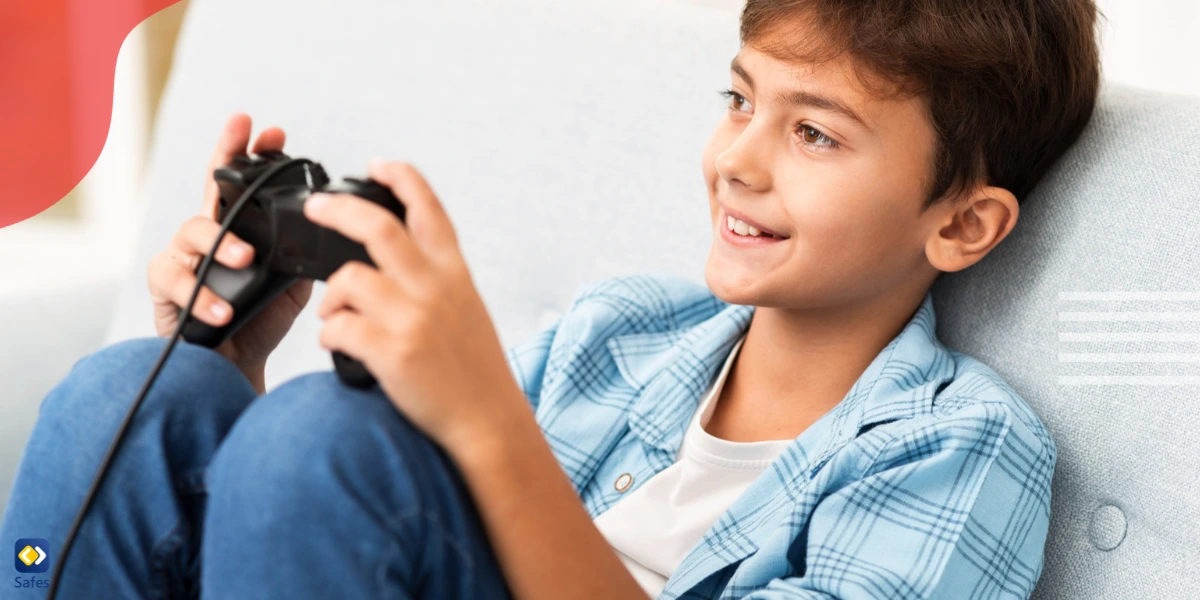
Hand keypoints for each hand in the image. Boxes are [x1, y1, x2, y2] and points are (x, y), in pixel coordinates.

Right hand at [146, 112, 313, 391]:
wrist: (237, 367)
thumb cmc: (261, 321)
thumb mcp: (290, 285)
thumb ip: (298, 256)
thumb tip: (325, 234)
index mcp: (242, 230)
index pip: (246, 185)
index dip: (254, 154)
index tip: (272, 132)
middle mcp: (210, 234)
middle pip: (213, 186)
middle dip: (226, 154)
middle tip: (245, 137)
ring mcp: (185, 256)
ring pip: (194, 230)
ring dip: (222, 243)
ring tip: (244, 258)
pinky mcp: (165, 285)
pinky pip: (176, 279)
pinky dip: (201, 296)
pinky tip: (223, 310)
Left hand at [305, 159, 527, 451]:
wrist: (489, 420)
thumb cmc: (475, 369)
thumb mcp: (467, 308)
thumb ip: (436, 279)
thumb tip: (389, 258)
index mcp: (455, 273)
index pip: (429, 209)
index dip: (401, 178)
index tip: (378, 164)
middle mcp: (436, 288)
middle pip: (378, 227)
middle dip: (338, 210)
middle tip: (317, 209)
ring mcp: (414, 320)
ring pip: (349, 279)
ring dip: (331, 296)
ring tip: (334, 313)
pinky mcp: (393, 353)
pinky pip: (338, 328)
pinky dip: (329, 333)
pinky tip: (340, 343)